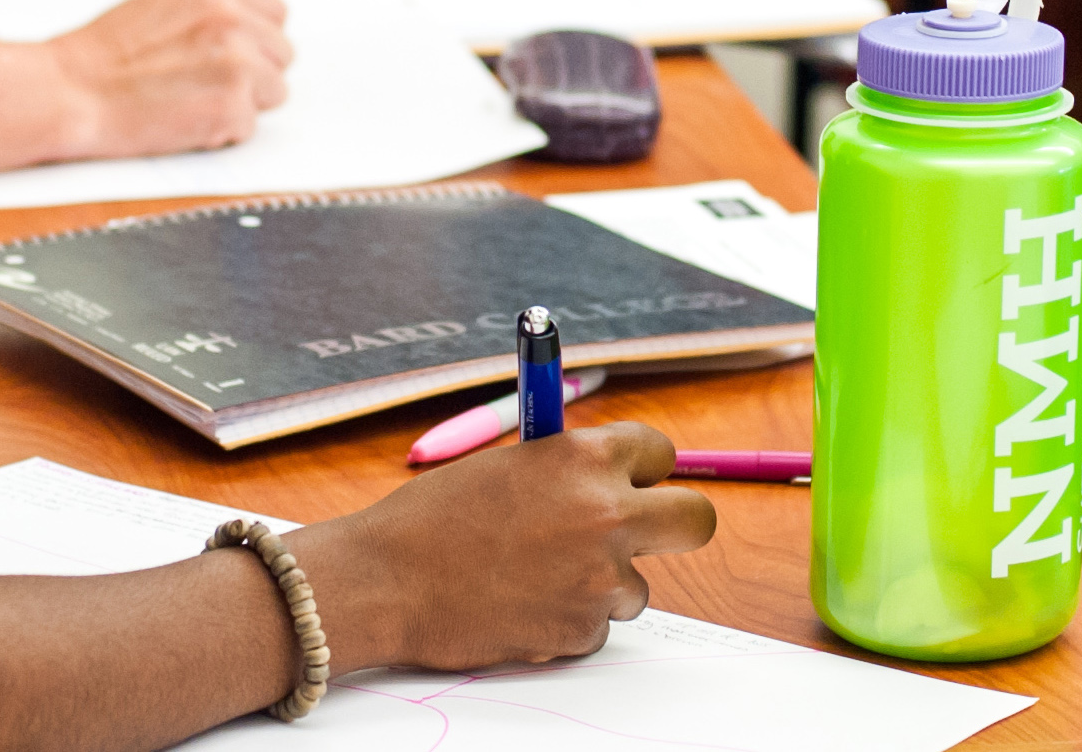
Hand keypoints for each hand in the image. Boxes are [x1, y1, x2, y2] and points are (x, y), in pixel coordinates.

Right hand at [45, 0, 291, 156]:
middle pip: (281, 53)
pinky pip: (249, 127)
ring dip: (241, 103)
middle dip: (252, 72)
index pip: (274, 11)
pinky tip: (184, 120)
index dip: (256, 37)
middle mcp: (230, 18)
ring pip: (274, 91)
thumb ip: (210, 8)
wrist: (71, 91)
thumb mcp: (161, 3)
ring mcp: (236, 62)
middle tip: (205, 82)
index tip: (237, 51)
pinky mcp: (231, 106)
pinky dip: (221, 132)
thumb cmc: (104, 55)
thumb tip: (250, 23)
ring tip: (193, 100)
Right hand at [283, 423, 714, 670]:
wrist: (385, 583)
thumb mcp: (506, 467)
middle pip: (695, 519)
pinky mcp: (583, 630)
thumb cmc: (431, 519)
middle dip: (675, 523)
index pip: (660, 452)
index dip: (644, 468)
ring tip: (538, 577)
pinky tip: (520, 605)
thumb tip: (607, 479)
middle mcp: (606, 514)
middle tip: (648, 530)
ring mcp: (600, 578)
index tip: (633, 480)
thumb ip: (564, 470)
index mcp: (584, 458)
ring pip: (639, 585)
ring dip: (603, 584)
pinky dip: (567, 620)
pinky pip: (596, 626)